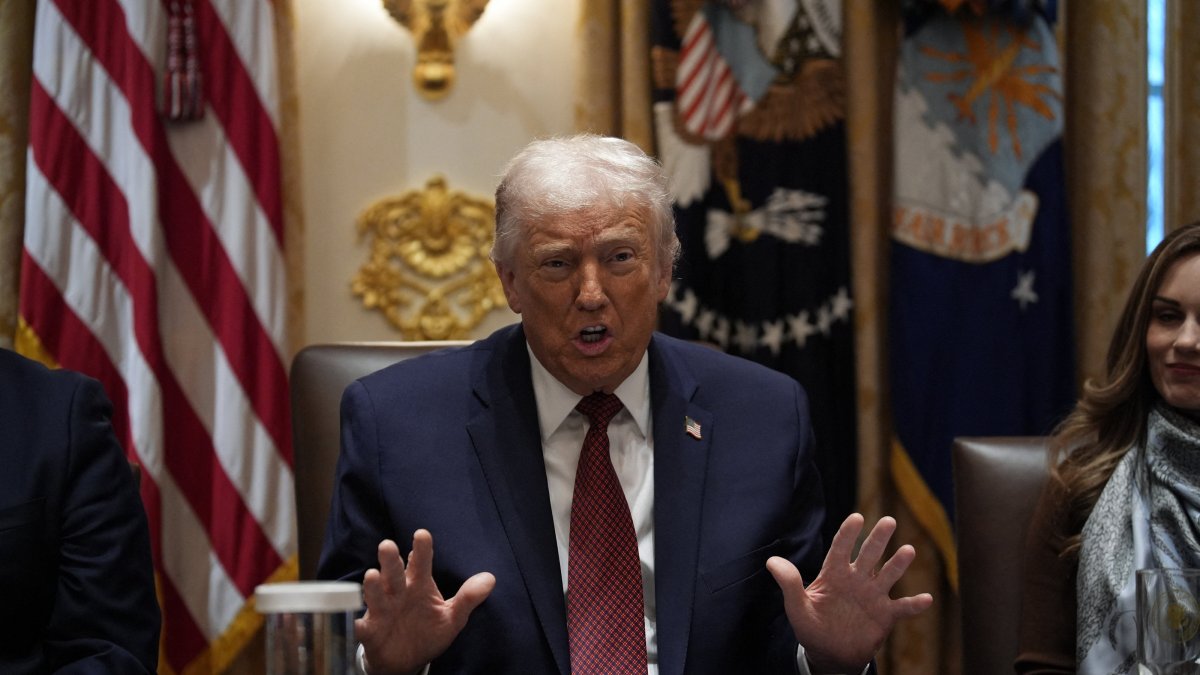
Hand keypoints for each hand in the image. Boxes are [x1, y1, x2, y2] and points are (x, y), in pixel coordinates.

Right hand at [355, 530, 495, 674]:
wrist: (406, 661)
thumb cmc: (428, 632)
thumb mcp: (452, 617)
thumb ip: (468, 598)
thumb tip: (490, 579)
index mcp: (419, 585)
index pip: (421, 562)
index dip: (421, 549)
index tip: (422, 534)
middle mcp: (398, 593)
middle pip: (394, 573)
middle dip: (391, 560)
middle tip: (387, 545)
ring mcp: (382, 610)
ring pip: (376, 595)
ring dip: (373, 586)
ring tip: (372, 575)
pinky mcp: (369, 630)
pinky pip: (359, 624)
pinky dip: (353, 620)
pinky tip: (350, 615)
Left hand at [766, 513, 932, 673]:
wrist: (830, 654)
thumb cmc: (811, 627)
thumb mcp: (796, 607)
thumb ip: (789, 584)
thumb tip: (771, 561)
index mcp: (834, 575)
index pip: (841, 549)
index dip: (848, 534)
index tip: (856, 518)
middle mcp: (856, 580)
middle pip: (869, 555)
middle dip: (878, 538)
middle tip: (888, 520)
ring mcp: (872, 596)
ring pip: (888, 575)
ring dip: (898, 564)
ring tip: (908, 550)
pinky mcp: (885, 615)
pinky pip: (903, 608)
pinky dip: (915, 605)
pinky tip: (927, 599)